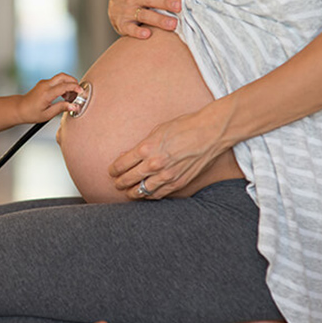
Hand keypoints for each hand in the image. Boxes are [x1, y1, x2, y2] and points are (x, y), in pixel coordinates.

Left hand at [18, 73, 83, 122]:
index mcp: (46, 93)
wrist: (20, 108)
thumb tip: (74, 106)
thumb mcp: (47, 114)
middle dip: (73, 82)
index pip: (64, 86)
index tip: (81, 92)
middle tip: (78, 91)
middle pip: (63, 76)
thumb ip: (61, 108)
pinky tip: (64, 96)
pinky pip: (56, 81)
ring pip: (60, 77)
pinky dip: (63, 85)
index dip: (75, 88)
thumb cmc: (31, 113)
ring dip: (68, 84)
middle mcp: (45, 85)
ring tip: (70, 97)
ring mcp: (44, 83)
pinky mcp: (44, 83)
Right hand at [108, 0, 188, 38]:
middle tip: (179, 6)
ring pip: (144, 15)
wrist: (113, 8)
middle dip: (165, 2)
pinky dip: (137, 32)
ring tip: (173, 24)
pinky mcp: (123, 24)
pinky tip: (147, 34)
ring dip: (158, 19)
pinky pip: (130, 29)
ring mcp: (128, 11)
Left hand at [108, 110, 227, 199]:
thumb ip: (141, 146)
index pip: (121, 165)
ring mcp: (166, 175)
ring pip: (141, 191)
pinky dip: (149, 195)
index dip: (113, 170)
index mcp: (146, 148)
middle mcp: (154, 164)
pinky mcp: (178, 183)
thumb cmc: (184, 127)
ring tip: (128, 191)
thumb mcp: (156, 131)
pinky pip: (158, 194)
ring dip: (132, 192)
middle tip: (116, 183)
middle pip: (128, 179)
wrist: (210, 132)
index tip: (112, 171)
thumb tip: (127, 156)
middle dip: (119, 182)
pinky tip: (145, 193)